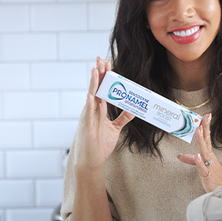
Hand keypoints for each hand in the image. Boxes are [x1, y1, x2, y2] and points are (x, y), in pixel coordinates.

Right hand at [75, 57, 135, 173]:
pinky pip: (89, 114)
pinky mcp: (88, 128)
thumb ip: (123, 118)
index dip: (105, 76)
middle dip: (99, 74)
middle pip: (96, 88)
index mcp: (99, 109)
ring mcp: (89, 118)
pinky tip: (90, 96)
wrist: (94, 160)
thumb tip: (133, 109)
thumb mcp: (115, 128)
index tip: (108, 64)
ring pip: (92, 97)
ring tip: (95, 70)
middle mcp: (93, 111)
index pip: (103, 89)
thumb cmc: (101, 144)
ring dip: (94, 84)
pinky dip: (90, 105)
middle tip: (101, 59)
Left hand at [177, 114, 221, 191]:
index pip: (207, 139)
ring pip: (205, 152)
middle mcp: (210, 159)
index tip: (207, 116)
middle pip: (207, 141)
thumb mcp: (203, 167)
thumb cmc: (216, 180)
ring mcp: (210, 167)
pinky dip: (200, 163)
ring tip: (199, 130)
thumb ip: (193, 161)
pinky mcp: (208, 177)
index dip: (206, 127)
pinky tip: (197, 156)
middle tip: (205, 117)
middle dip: (205, 129)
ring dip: (201, 141)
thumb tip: (181, 156)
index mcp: (210, 156)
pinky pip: (203, 169)